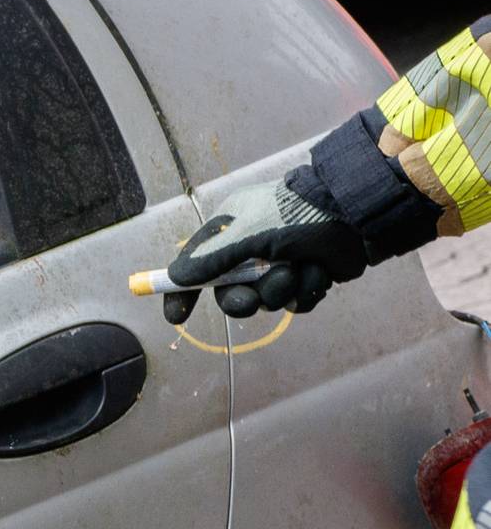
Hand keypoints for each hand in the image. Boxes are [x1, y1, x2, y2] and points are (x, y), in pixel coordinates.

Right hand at [161, 179, 369, 323]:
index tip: (177, 316)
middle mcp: (253, 250)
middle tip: (252, 299)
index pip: (197, 265)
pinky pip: (297, 302)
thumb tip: (174, 277)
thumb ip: (208, 259)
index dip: (184, 291)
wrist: (353, 212)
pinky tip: (318, 272)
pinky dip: (307, 290)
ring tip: (299, 269)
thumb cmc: (293, 214)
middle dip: (243, 299)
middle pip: (232, 292)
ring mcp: (282, 265)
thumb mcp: (243, 234)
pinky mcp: (309, 277)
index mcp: (231, 232)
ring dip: (283, 289)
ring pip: (268, 300)